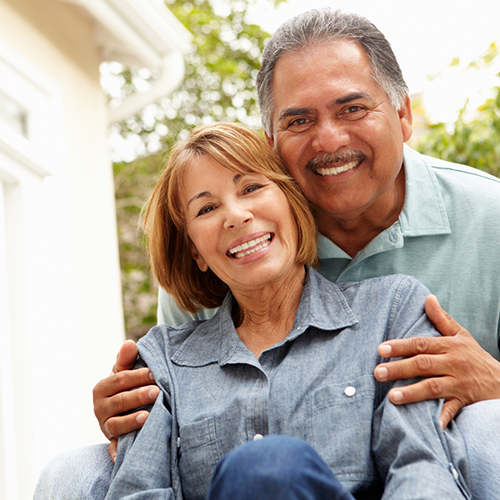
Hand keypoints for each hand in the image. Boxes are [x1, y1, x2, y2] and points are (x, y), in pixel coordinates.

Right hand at [93, 340, 159, 460]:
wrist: (122, 410)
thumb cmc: (125, 386)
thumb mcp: (124, 371)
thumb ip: (127, 359)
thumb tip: (130, 344)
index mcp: (102, 388)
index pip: (119, 380)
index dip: (136, 376)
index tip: (154, 373)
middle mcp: (100, 408)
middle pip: (119, 402)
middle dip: (138, 396)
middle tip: (157, 392)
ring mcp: (105, 427)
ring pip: (116, 425)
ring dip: (131, 421)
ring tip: (148, 417)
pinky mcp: (112, 442)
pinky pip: (114, 449)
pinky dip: (117, 453)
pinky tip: (125, 455)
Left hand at [374, 295, 499, 428]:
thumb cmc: (476, 357)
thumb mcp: (462, 335)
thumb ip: (442, 318)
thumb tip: (427, 298)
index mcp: (450, 346)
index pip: (421, 344)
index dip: (401, 346)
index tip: (381, 349)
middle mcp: (454, 364)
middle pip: (423, 365)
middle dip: (399, 369)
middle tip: (377, 373)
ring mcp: (459, 384)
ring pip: (433, 387)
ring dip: (412, 392)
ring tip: (392, 397)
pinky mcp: (465, 401)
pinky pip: (452, 410)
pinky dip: (441, 417)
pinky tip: (428, 424)